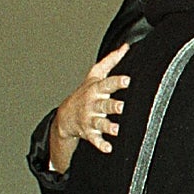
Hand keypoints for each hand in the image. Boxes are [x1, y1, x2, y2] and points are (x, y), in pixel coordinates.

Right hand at [49, 44, 131, 171]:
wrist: (65, 115)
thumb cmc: (85, 92)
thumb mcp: (94, 75)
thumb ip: (111, 61)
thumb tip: (126, 46)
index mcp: (96, 90)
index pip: (107, 84)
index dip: (117, 82)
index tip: (127, 80)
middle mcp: (93, 104)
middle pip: (104, 105)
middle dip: (112, 106)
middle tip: (121, 107)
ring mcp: (90, 119)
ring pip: (100, 123)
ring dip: (108, 126)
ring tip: (116, 129)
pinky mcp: (89, 132)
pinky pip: (95, 139)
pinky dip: (101, 144)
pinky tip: (108, 148)